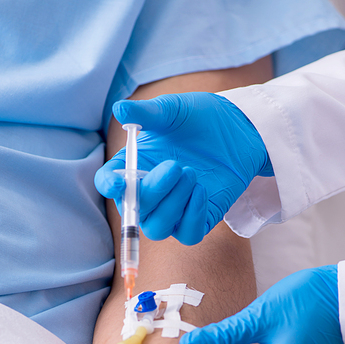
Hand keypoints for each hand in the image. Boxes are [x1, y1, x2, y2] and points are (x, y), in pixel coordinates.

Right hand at [94, 92, 272, 244]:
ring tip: (192, 173)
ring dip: (174, 204)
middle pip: (134, 212)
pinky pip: (188, 235)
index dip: (109, 187)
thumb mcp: (172, 111)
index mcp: (132, 168)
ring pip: (158, 228)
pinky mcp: (197, 220)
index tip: (119, 184)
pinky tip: (202, 190)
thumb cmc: (198, 118)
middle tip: (175, 166)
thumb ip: (146, 113)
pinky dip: (193, 216)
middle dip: (153, 192)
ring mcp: (171, 211)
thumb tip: (120, 108)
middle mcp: (147, 194)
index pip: (109, 183)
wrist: (236, 128)